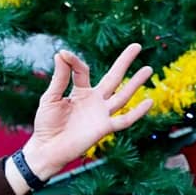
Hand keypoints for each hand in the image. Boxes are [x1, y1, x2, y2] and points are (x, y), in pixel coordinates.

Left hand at [22, 43, 153, 178]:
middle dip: (124, 62)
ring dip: (136, 83)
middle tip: (137, 46)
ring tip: (148, 68)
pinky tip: (149, 102)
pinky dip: (137, 112)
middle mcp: (94, 101)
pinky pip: (124, 120)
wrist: (46, 148)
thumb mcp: (50, 97)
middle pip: (114, 78)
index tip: (63, 54)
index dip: (73, 61)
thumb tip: (62, 53)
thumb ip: (59, 77)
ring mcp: (101, 114)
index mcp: (80, 92)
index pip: (83, 70)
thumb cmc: (46, 124)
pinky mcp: (104, 128)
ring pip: (123, 95)